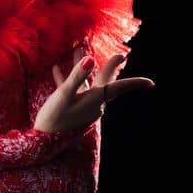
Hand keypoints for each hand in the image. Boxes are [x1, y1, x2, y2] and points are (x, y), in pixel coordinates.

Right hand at [34, 47, 154, 133]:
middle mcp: (93, 104)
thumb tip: (90, 58)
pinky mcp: (72, 110)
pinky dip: (67, 79)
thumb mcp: (64, 95)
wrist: (42, 143)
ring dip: (83, 67)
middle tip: (121, 56)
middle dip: (109, 67)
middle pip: (105, 82)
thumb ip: (77, 75)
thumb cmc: (54, 119)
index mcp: (95, 100)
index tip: (151, 83)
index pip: (119, 88)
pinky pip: (73, 90)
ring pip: (87, 83)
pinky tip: (56, 69)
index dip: (135, 83)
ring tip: (78, 49)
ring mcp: (83, 107)